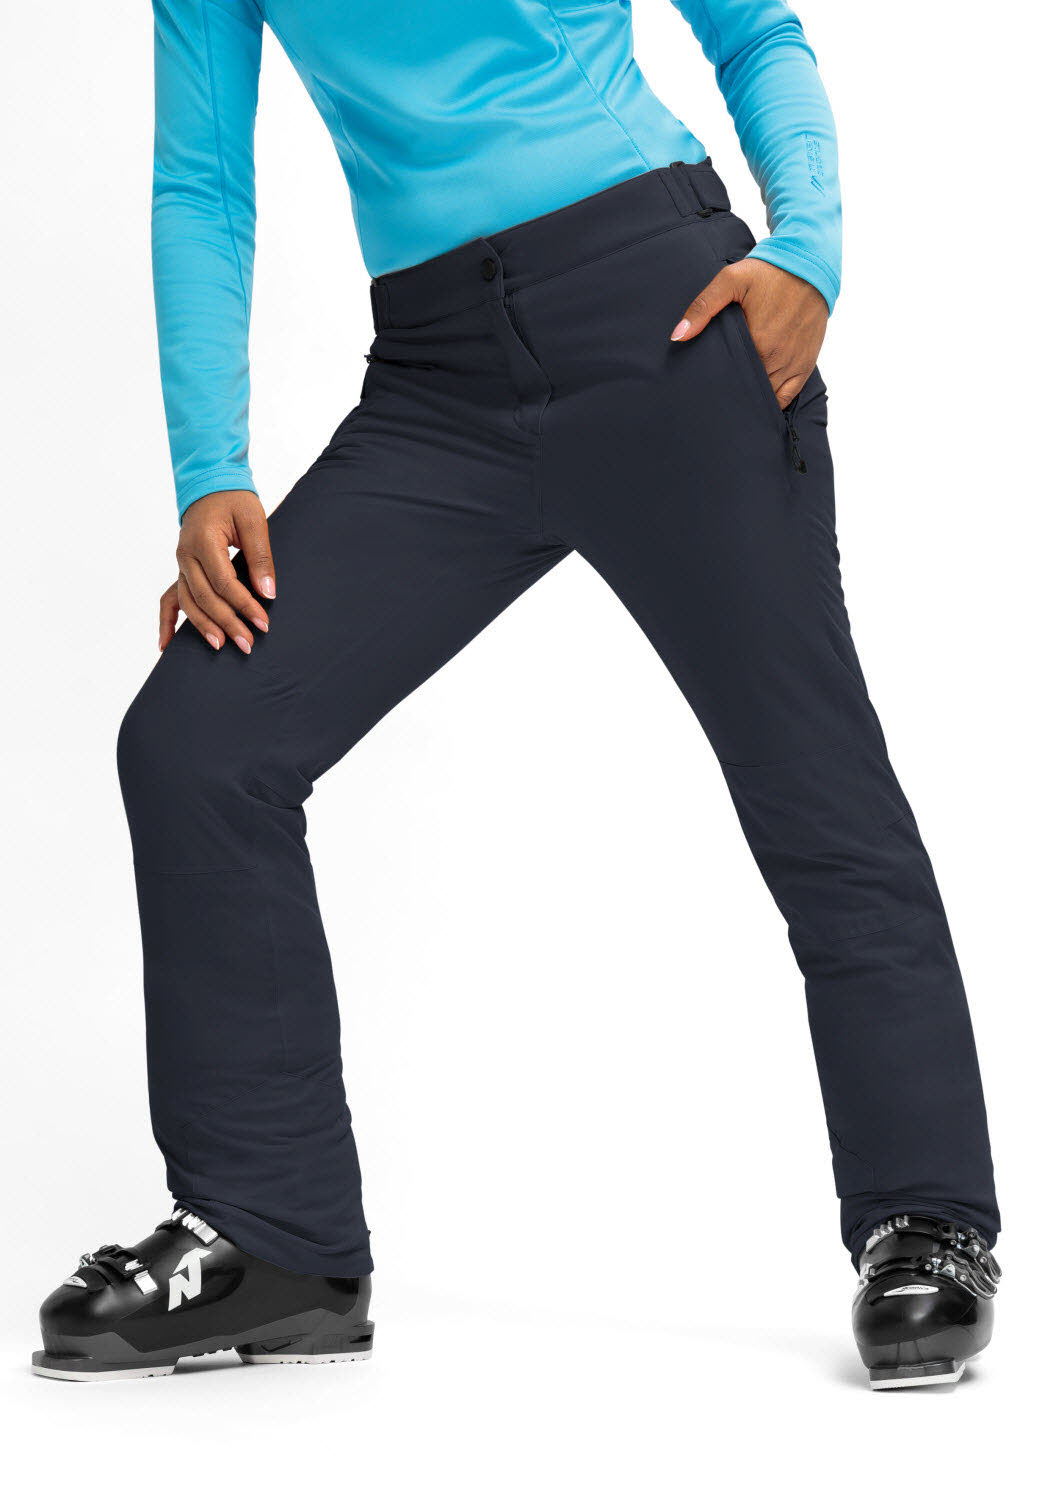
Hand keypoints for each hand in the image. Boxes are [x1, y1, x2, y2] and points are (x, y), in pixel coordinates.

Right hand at [159, 489, 275, 652]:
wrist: (211, 486)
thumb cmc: (234, 500)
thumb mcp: (254, 521)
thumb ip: (260, 557)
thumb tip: (267, 593)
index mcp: (203, 540)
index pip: (224, 582)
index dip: (244, 604)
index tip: (263, 622)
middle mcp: (186, 555)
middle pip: (205, 597)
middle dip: (227, 622)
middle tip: (248, 644)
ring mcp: (181, 564)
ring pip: (188, 602)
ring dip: (204, 626)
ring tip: (221, 646)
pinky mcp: (182, 570)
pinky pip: (169, 599)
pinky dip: (167, 622)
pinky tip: (166, 645)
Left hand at [670, 258, 827, 408]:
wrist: (810, 265)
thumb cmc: (769, 273)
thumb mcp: (731, 280)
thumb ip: (702, 307)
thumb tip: (678, 336)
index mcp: (756, 342)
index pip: (730, 376)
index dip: (717, 381)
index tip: (705, 382)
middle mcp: (776, 358)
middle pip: (747, 388)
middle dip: (732, 392)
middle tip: (716, 393)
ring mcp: (792, 363)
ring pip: (766, 397)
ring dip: (751, 399)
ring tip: (734, 399)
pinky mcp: (805, 364)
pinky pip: (788, 396)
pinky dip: (774, 402)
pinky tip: (759, 403)